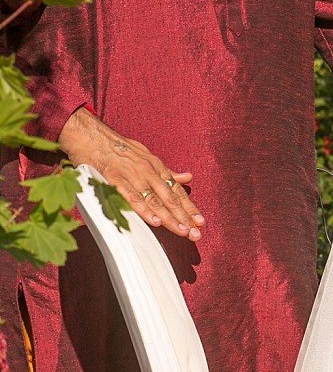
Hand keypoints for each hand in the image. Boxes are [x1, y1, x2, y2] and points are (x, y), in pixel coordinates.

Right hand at [58, 106, 203, 239]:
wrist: (93, 137)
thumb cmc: (120, 148)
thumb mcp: (148, 155)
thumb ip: (167, 171)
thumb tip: (188, 177)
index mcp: (157, 168)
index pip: (177, 191)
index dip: (189, 207)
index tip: (200, 222)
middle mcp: (149, 173)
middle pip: (170, 198)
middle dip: (184, 217)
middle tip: (196, 234)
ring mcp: (133, 176)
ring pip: (154, 200)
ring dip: (169, 218)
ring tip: (182, 231)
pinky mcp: (115, 180)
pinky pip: (131, 197)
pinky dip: (143, 210)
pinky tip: (154, 221)